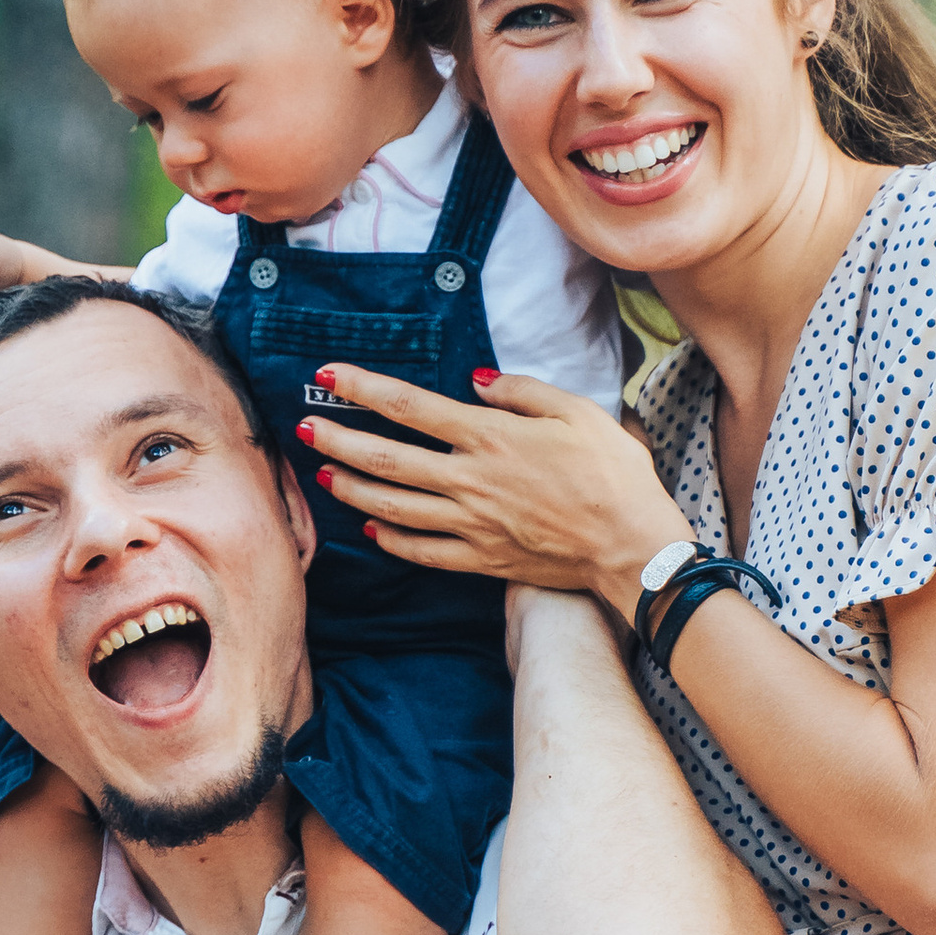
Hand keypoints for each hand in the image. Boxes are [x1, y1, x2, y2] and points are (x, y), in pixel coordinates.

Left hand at [297, 367, 681, 623]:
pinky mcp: (481, 560)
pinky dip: (390, 539)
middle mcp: (469, 480)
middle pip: (385, 458)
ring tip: (326, 472)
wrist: (631, 546)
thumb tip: (478, 382)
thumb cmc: (613, 473)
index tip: (329, 374)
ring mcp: (470, 525)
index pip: (409, 406)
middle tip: (305, 427)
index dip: (363, 387)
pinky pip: (421, 551)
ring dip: (353, 487)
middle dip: (338, 439)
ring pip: (393, 506)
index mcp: (489, 437)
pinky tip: (370, 528)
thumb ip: (522, 391)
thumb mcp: (577, 410)